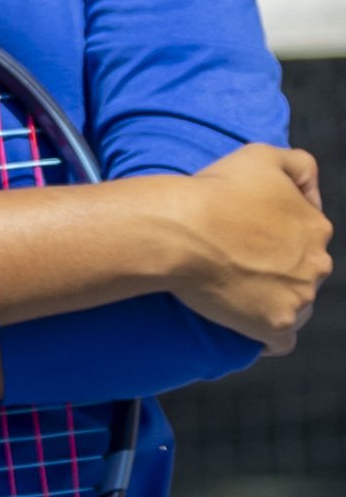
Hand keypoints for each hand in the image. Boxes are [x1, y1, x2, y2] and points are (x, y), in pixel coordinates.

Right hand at [157, 145, 332, 352]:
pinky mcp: (274, 326)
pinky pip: (280, 341)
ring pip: (297, 305)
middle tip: (239, 261)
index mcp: (316, 227)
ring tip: (239, 292)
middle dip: (281, 270)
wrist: (179, 231)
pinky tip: (247, 326)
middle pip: (305, 272)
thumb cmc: (215, 191)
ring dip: (276, 300)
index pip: (308, 237)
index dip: (280, 235)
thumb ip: (299, 165)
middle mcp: (317, 265)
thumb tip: (310, 191)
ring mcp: (298, 298)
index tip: (249, 235)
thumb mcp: (261, 155)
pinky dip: (267, 336)